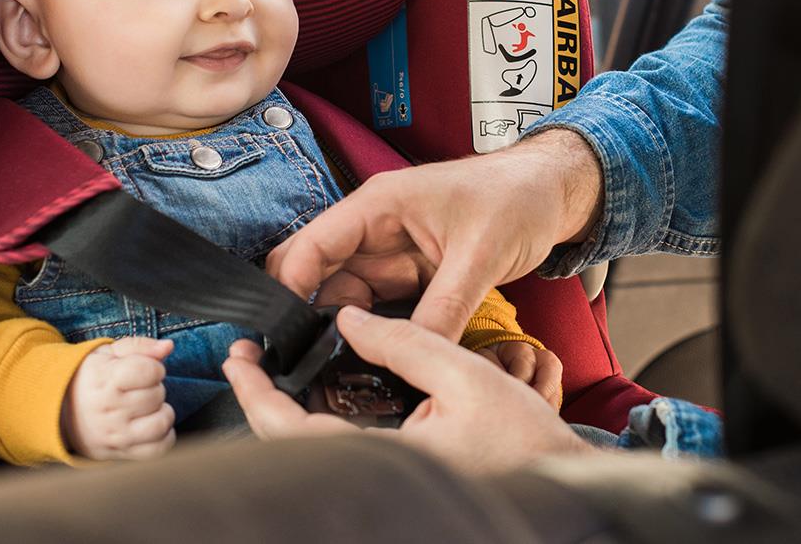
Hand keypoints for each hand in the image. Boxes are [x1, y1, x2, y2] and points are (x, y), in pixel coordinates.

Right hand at [61, 336, 176, 460]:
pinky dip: (164, 436)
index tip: (146, 369)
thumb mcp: (108, 353)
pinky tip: (151, 424)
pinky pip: (159, 448)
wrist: (59, 411)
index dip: (155, 367)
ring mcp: (114, 435)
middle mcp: (108, 410)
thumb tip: (168, 346)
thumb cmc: (91, 377)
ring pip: (161, 423)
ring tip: (149, 408)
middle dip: (155, 388)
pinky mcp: (121, 453)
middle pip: (157, 395)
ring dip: (162, 413)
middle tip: (140, 389)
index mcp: (104, 380)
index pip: (148, 371)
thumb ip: (140, 346)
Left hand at [223, 307, 594, 471]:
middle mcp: (378, 476)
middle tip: (249, 357)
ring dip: (290, 410)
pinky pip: (342, 451)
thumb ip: (405, 342)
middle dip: (263, 399)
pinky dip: (322, 420)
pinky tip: (324, 390)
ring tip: (278, 366)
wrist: (560, 479)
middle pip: (293, 445)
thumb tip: (350, 319)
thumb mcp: (466, 373)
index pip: (293, 431)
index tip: (240, 357)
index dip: (257, 394)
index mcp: (386, 459)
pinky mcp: (397, 478)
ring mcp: (386, 481)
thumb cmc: (524, 437)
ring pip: (315, 449)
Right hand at [266, 130, 602, 340]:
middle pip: (318, 274)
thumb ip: (445, 307)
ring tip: (336, 370)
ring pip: (345, 296)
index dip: (290, 289)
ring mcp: (392, 252)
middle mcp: (376, 228)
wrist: (553, 192)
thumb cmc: (517, 199)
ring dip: (341, 329)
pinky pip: (378, 306)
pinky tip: (372, 358)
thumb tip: (415, 354)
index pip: (313, 245)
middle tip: (305, 364)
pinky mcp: (411, 273)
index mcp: (379, 205)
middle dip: (306, 315)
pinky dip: (372, 331)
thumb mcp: (481, 256)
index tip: (283, 336)